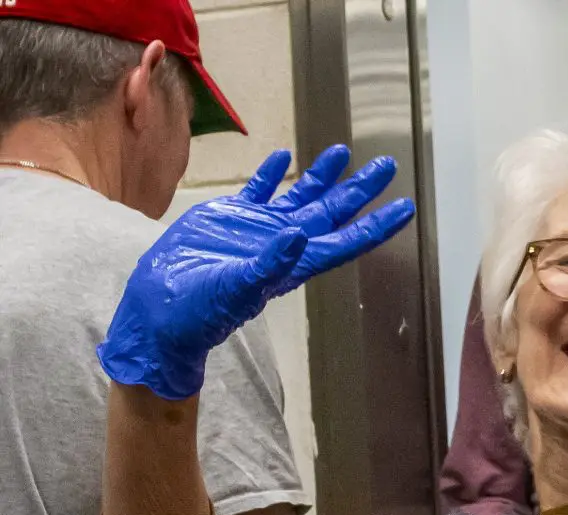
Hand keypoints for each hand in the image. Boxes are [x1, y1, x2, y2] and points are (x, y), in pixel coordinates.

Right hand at [98, 146, 416, 400]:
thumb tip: (298, 234)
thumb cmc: (204, 310)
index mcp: (296, 262)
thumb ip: (271, 262)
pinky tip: (284, 158)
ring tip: (343, 151)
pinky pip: (259, 191)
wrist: (162, 308)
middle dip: (361, 190)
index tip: (405, 207)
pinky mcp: (231, 217)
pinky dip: (272, 174)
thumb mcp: (240, 288)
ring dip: (323, 176)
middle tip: (387, 166)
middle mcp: (286, 244)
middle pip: (334, 212)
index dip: (378, 224)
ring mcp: (259, 229)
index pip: (348, 241)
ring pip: (301, 197)